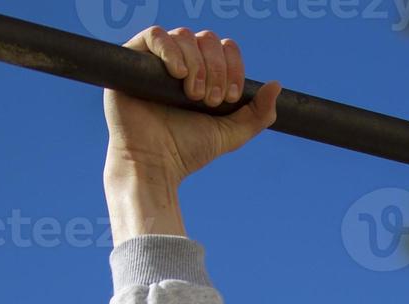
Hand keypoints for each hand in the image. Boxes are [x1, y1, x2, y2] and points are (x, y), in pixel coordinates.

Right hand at [103, 25, 281, 184]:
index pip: (225, 49)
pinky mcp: (132, 61)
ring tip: (192, 95)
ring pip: (184, 36)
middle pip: (207, 39)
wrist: (154, 164)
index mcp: (203, 75)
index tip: (232, 97)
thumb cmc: (187, 151)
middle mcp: (180, 63)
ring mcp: (155, 61)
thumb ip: (257, 115)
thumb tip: (276, 85)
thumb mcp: (231, 134)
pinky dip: (171, 50)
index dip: (234, 67)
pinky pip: (154, 35)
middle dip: (217, 69)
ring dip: (197, 64)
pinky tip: (178, 74)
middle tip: (210, 100)